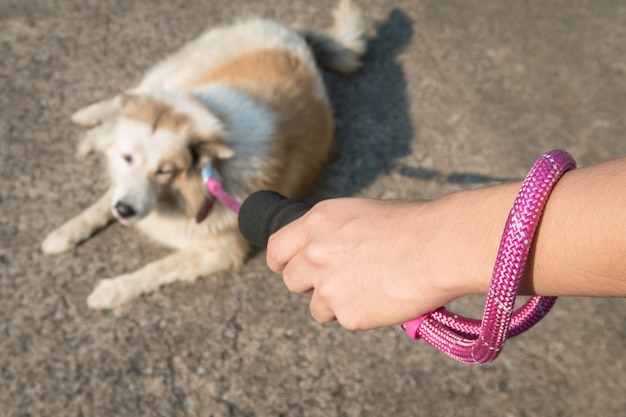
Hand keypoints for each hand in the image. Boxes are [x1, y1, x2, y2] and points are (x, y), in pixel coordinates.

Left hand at [266, 198, 479, 329]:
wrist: (441, 247)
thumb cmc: (413, 225)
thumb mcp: (361, 213)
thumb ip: (333, 232)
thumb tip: (324, 248)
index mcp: (318, 222)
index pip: (276, 248)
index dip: (283, 261)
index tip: (290, 267)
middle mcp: (315, 253)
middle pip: (291, 280)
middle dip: (310, 283)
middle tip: (338, 280)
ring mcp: (328, 286)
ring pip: (317, 307)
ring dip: (336, 302)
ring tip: (369, 288)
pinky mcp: (348, 315)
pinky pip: (344, 320)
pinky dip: (361, 314)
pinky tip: (383, 298)